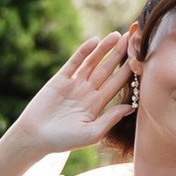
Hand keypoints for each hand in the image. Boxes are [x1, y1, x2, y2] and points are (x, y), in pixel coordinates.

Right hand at [16, 32, 134, 156]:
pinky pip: (74, 62)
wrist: (35, 137)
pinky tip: (94, 41)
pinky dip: (84, 52)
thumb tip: (130, 107)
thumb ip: (110, 119)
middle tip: (132, 38)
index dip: (128, 71)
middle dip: (119, 54)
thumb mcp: (91, 133)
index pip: (116, 84)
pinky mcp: (60, 79)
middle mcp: (88, 92)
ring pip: (92, 62)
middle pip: (107, 69)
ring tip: (116, 35)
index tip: (140, 59)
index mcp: (97, 104)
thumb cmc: (64, 140)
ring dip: (104, 49)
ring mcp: (74, 84)